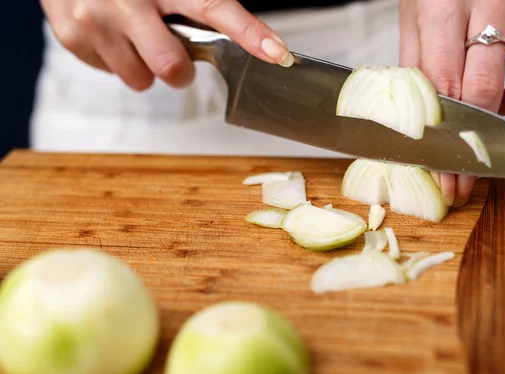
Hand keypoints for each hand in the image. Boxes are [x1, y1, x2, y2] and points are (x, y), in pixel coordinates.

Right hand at [40, 0, 293, 90]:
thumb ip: (198, 4)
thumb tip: (244, 34)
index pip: (215, 7)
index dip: (250, 33)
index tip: (277, 53)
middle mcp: (130, 1)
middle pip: (172, 67)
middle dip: (179, 69)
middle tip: (170, 49)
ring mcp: (97, 20)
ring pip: (141, 80)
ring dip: (145, 65)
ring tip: (133, 34)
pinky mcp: (73, 38)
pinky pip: (112, 74)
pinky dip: (117, 59)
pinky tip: (111, 33)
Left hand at [399, 0, 504, 206]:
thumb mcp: (411, 27)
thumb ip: (417, 73)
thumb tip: (420, 131)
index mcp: (443, 9)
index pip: (445, 85)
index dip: (444, 138)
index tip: (445, 175)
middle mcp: (490, 2)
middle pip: (487, 83)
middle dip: (476, 139)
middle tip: (468, 170)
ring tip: (500, 119)